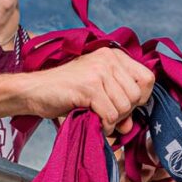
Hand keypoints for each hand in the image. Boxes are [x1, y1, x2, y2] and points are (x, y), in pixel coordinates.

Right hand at [26, 47, 154, 136]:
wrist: (33, 91)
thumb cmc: (64, 92)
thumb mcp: (97, 94)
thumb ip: (118, 105)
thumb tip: (131, 126)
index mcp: (113, 56)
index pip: (147, 78)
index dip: (141, 97)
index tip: (125, 105)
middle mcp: (108, 59)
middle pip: (137, 95)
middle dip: (125, 112)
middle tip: (107, 114)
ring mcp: (99, 72)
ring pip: (125, 106)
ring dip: (113, 120)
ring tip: (98, 117)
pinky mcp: (89, 87)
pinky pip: (110, 115)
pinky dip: (104, 126)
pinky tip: (93, 122)